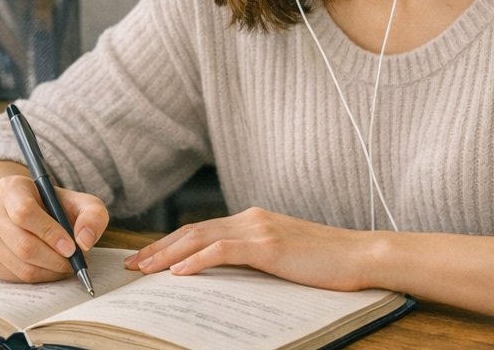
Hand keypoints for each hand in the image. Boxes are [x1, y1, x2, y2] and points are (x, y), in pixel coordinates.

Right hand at [0, 171, 109, 282]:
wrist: (29, 212)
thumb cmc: (55, 207)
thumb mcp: (80, 202)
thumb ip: (92, 215)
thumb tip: (84, 241)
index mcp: (10, 187)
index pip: (25, 212)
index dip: (50, 233)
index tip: (71, 247)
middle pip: (22, 244)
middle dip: (54, 259)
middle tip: (74, 262)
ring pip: (19, 265)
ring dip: (49, 272)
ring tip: (66, 265)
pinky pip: (13, 277)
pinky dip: (38, 278)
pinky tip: (49, 269)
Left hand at [123, 207, 371, 291]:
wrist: (361, 255)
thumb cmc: (326, 263)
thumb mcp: (283, 257)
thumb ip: (254, 258)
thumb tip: (224, 275)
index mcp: (253, 220)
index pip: (201, 230)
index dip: (170, 243)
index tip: (146, 258)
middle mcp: (251, 218)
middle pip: (193, 231)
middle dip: (158, 248)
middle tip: (132, 265)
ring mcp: (259, 229)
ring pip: (201, 237)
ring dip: (168, 254)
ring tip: (144, 269)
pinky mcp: (269, 245)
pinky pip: (224, 250)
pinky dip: (198, 260)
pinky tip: (179, 272)